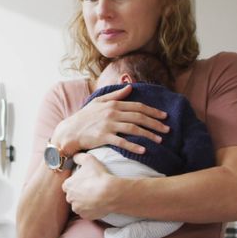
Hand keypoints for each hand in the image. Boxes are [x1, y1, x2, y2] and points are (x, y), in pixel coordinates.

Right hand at [50, 85, 168, 154]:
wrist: (69, 131)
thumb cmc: (84, 117)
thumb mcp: (98, 102)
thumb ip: (115, 95)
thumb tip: (130, 87)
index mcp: (113, 104)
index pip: (137, 106)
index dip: (153, 111)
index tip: (164, 116)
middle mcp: (112, 113)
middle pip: (138, 117)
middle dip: (155, 123)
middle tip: (167, 129)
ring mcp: (108, 125)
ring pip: (133, 128)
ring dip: (148, 134)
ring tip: (160, 140)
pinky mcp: (103, 137)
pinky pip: (122, 142)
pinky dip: (133, 146)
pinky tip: (143, 150)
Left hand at [62, 152, 117, 219]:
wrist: (110, 193)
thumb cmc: (98, 176)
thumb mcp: (88, 160)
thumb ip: (78, 157)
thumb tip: (74, 156)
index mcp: (68, 185)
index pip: (67, 185)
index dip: (75, 183)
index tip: (83, 182)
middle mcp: (70, 198)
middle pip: (72, 196)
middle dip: (79, 193)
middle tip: (90, 189)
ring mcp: (77, 208)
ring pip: (78, 205)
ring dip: (84, 202)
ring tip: (95, 197)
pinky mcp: (86, 216)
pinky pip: (86, 213)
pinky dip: (91, 210)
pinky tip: (98, 204)